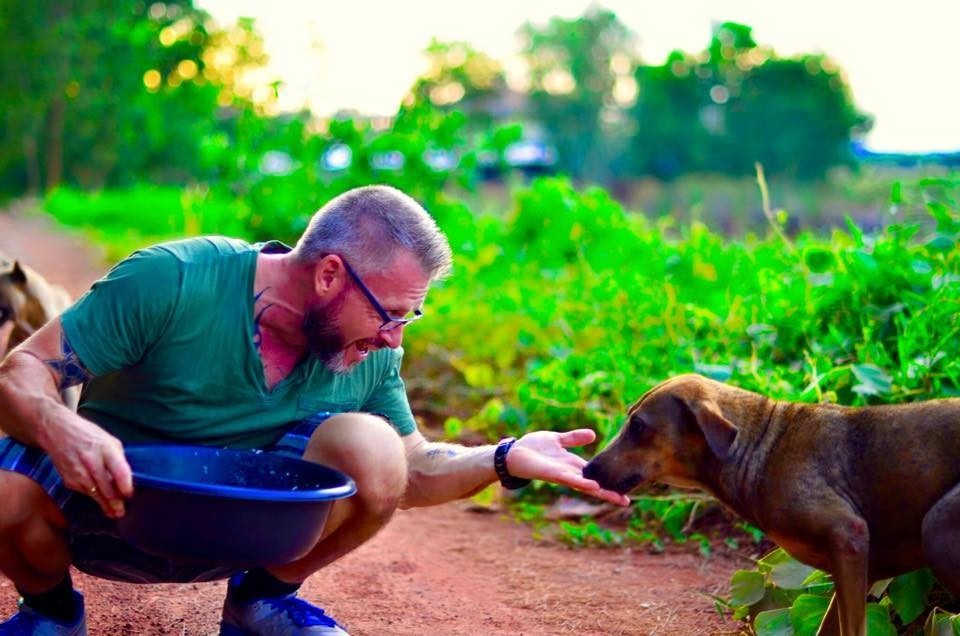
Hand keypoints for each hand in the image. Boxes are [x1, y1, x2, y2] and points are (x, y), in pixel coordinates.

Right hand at [42, 416, 133, 517]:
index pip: (119, 472)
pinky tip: (101, 503)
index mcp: (106, 450)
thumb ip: (118, 459)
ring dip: (105, 506)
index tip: (130, 495)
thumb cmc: (89, 435)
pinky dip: (94, 498)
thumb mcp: (109, 441)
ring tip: (114, 514)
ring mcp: (78, 473)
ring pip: (95, 494)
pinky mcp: (68, 480)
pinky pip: (85, 492)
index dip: (126, 486)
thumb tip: (127, 478)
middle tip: (123, 512)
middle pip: (107, 488)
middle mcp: (91, 462)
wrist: (58, 432)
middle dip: (116, 503)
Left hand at [507, 429, 629, 506]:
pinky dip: (581, 483)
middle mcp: (569, 473)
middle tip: (626, 501)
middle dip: (608, 493)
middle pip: (592, 485)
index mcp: (572, 465)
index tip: (624, 490)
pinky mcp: (551, 474)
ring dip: (599, 491)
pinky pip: (569, 479)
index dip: (608, 482)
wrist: (513, 453)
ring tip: (615, 497)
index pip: (594, 476)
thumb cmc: (533, 447)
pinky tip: (593, 486)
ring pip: (583, 486)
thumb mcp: (557, 439)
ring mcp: (561, 475)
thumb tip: (593, 435)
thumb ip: (574, 438)